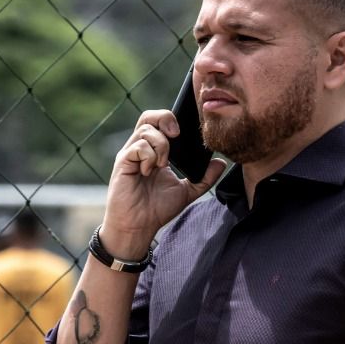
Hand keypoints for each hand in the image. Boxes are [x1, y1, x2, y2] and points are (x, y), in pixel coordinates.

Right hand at [100, 109, 225, 258]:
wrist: (138, 227)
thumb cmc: (156, 209)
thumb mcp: (186, 191)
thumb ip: (204, 178)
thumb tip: (221, 163)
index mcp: (154, 151)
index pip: (160, 122)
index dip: (172, 120)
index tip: (184, 133)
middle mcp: (140, 149)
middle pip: (148, 116)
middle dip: (165, 119)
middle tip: (176, 135)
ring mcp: (130, 155)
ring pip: (146, 130)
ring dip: (161, 145)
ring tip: (163, 166)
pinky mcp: (122, 163)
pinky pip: (138, 147)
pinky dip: (149, 157)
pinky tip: (149, 172)